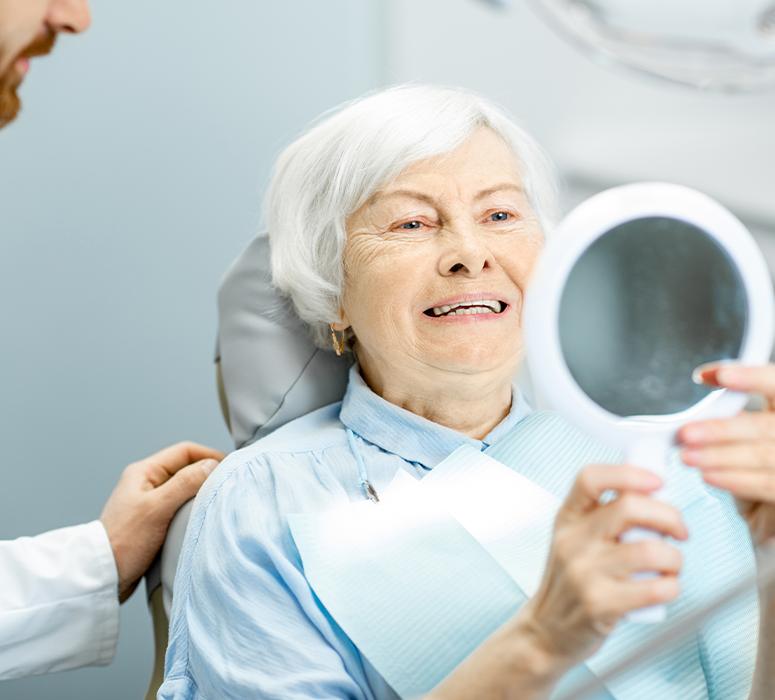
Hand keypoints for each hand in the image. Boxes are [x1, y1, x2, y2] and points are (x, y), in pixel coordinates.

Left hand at [100, 441, 223, 601]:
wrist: (102, 576)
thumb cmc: (125, 541)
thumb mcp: (158, 507)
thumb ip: (185, 483)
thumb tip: (211, 465)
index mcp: (144, 471)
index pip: (185, 451)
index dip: (209, 455)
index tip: (230, 467)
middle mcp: (146, 482)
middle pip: (185, 468)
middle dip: (207, 473)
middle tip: (227, 484)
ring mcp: (149, 501)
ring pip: (183, 487)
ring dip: (200, 492)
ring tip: (216, 501)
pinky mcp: (152, 520)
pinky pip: (179, 505)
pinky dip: (192, 508)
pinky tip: (201, 518)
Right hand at [520, 465, 686, 669]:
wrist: (546, 630)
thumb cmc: (571, 581)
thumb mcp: (574, 539)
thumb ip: (602, 515)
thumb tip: (653, 490)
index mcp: (567, 518)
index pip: (590, 478)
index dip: (629, 473)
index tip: (657, 482)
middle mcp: (573, 540)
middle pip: (629, 507)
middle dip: (670, 516)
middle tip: (679, 531)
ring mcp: (585, 572)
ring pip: (650, 550)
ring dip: (675, 558)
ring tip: (671, 566)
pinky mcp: (600, 604)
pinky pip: (654, 589)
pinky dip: (672, 587)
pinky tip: (665, 588)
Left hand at [679, 363, 774, 547]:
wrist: (772, 498)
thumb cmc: (760, 455)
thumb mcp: (749, 425)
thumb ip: (737, 405)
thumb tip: (707, 378)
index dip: (753, 377)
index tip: (721, 375)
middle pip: (765, 427)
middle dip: (723, 430)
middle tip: (687, 433)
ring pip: (763, 456)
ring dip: (720, 457)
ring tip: (688, 456)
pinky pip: (766, 485)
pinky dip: (735, 480)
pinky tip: (708, 476)